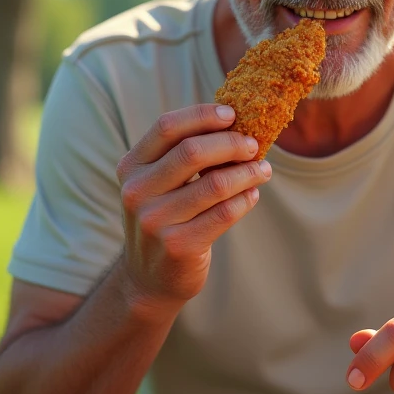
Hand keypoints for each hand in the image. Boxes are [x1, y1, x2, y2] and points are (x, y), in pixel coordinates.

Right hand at [116, 103, 270, 306]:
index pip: (167, 127)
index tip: (232, 114)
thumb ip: (181, 155)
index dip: (202, 116)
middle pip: (192, 152)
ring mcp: (155, 221)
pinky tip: (252, 195)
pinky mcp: (178, 246)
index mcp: (131, 167)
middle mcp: (137, 192)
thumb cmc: (163, 218)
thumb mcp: (158, 184)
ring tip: (262, 170)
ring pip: (215, 184)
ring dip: (247, 172)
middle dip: (231, 143)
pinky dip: (245, 199)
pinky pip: (224, 213)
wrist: (148, 279)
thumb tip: (234, 123)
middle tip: (253, 145)